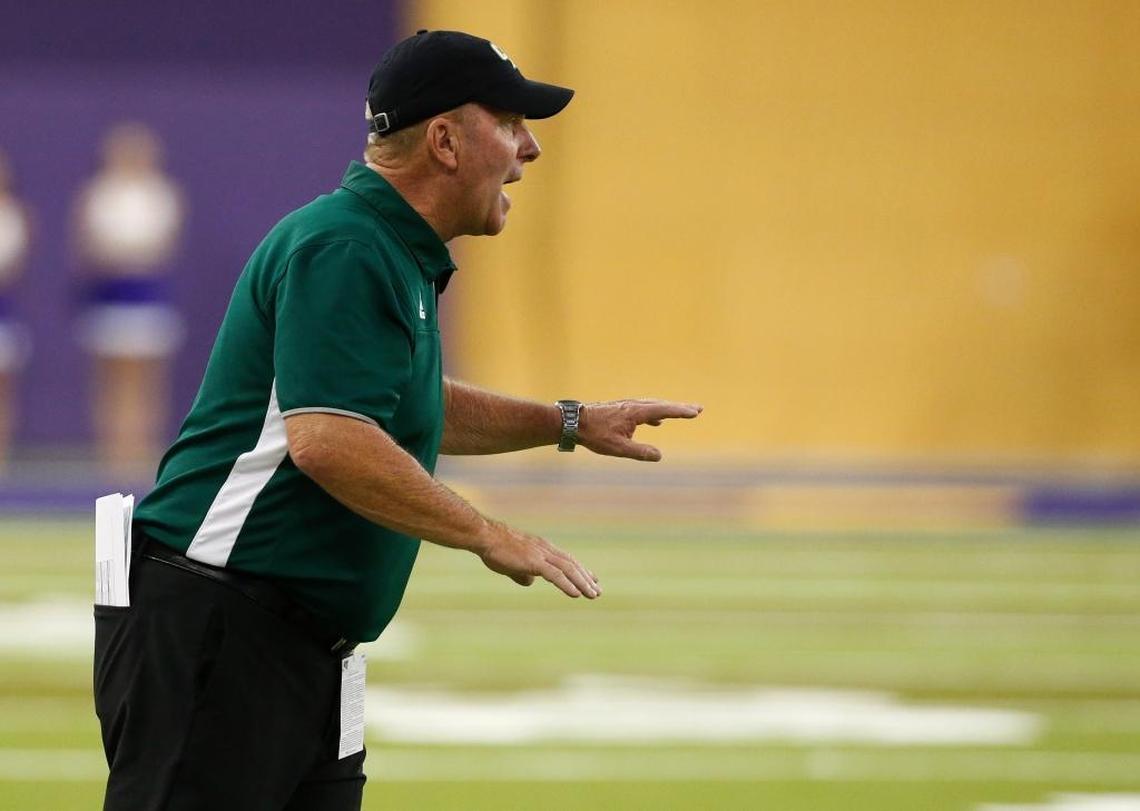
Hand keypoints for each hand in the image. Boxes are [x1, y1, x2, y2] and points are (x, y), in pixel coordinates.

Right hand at [477, 520, 600, 598]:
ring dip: (582, 583)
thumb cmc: (495, 549)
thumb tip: (530, 582)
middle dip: (586, 578)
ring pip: (568, 570)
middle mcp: (546, 549)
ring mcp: (541, 554)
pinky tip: (576, 594)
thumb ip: (522, 573)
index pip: (567, 560)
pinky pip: (555, 575)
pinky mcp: (534, 561)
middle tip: (597, 592)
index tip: (592, 579)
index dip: (580, 570)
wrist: (485, 537)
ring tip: (593, 595)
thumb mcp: (512, 564)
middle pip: (572, 564)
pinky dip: (568, 584)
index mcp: (542, 548)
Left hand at [577, 399, 702, 461]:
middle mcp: (633, 405)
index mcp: (635, 412)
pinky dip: (654, 413)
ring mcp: (626, 406)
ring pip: (652, 405)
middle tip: (698, 408)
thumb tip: (659, 456)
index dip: (680, 411)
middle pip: (661, 404)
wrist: (572, 422)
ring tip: (682, 412)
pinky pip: (643, 410)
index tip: (695, 411)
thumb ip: (640, 452)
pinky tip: (656, 421)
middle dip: (680, 407)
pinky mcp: (620, 409)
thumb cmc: (594, 434)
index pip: (663, 410)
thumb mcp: (618, 448)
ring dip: (668, 409)